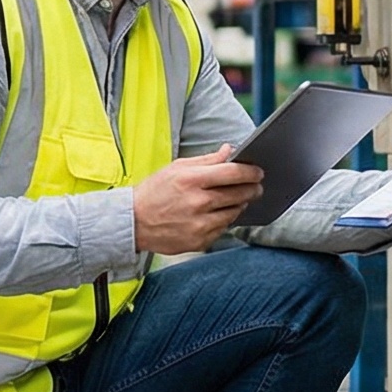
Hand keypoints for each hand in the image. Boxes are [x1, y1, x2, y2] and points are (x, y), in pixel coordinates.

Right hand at [133, 145, 265, 254]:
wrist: (133, 222)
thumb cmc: (154, 192)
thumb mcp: (177, 168)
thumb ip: (207, 160)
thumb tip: (230, 151)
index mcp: (192, 180)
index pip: (233, 173)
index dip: (251, 172)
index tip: (258, 172)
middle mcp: (198, 203)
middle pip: (240, 194)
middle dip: (252, 188)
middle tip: (255, 186)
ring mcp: (200, 225)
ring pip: (234, 213)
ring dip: (239, 204)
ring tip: (234, 199)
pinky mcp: (200, 241)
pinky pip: (223, 229)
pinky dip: (224, 220)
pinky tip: (216, 214)